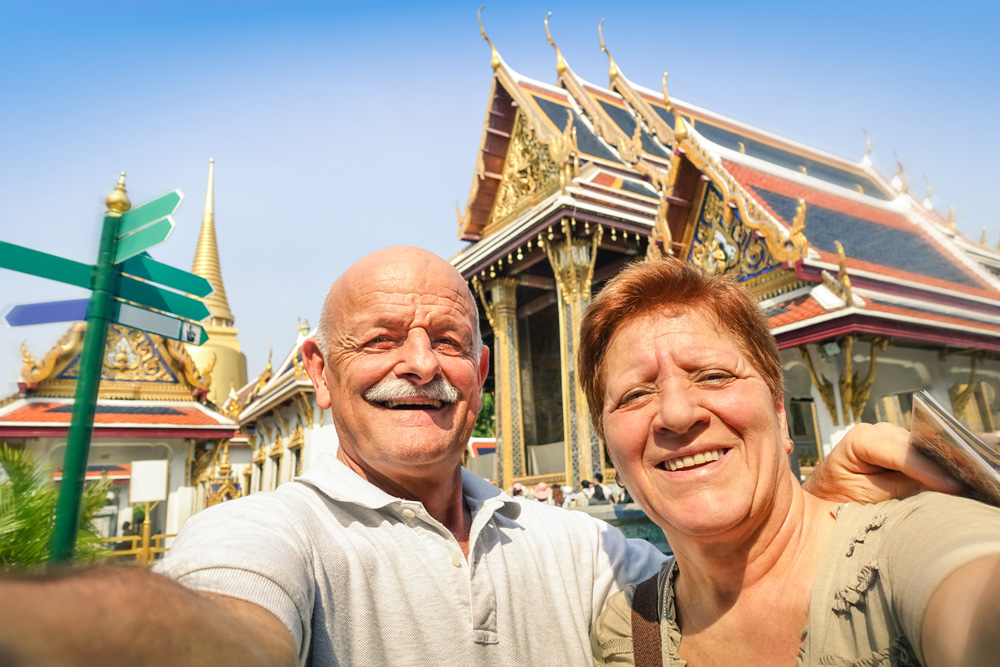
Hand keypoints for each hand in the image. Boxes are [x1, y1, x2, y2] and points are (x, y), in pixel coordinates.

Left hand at [803, 422, 962, 503]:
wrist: (825, 498)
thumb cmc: (840, 499)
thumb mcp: (869, 498)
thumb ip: (901, 489)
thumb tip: (939, 487)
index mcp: (860, 440)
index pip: (901, 452)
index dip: (927, 469)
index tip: (952, 486)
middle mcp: (875, 431)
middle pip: (915, 446)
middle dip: (938, 465)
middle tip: (961, 485)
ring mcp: (887, 435)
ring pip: (921, 447)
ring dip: (938, 463)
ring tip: (958, 482)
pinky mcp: (897, 445)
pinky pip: (920, 453)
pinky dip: (933, 465)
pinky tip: (947, 479)